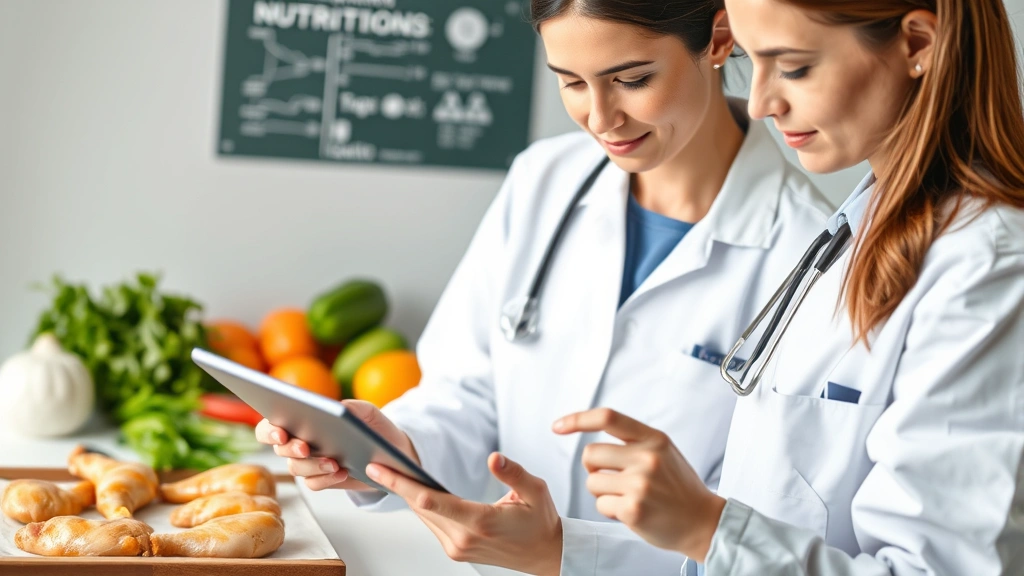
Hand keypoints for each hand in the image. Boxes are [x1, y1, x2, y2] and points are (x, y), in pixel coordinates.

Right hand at [254, 399, 419, 490]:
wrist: (390, 454)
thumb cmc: (372, 428)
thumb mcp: (367, 413)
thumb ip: (352, 407)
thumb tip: (336, 408)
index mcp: (301, 421)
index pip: (270, 426)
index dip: (269, 430)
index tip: (281, 433)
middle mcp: (299, 444)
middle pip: (280, 449)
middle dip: (291, 448)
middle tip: (305, 447)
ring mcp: (308, 464)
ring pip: (296, 468)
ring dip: (313, 465)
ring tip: (334, 463)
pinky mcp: (322, 480)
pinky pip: (313, 484)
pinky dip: (326, 479)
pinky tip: (342, 472)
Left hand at [365, 452, 562, 575]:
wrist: (545, 554)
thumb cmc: (541, 522)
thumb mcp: (535, 491)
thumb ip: (513, 473)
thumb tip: (494, 458)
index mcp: (481, 522)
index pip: (432, 500)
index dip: (403, 483)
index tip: (382, 470)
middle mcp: (464, 539)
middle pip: (420, 507)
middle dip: (398, 485)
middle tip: (376, 464)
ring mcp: (458, 548)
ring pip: (424, 516)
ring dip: (407, 496)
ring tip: (390, 472)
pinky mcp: (456, 550)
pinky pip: (433, 524)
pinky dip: (421, 506)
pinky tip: (413, 490)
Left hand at [553, 408, 724, 561]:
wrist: (703, 521)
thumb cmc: (679, 487)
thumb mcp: (664, 451)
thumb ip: (634, 440)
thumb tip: (591, 428)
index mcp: (654, 439)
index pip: (608, 418)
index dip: (577, 419)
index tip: (558, 426)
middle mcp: (647, 458)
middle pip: (590, 454)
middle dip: (593, 468)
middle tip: (612, 478)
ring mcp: (640, 484)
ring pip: (592, 482)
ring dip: (602, 491)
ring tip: (627, 496)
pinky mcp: (633, 510)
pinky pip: (601, 505)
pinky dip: (610, 509)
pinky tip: (632, 511)